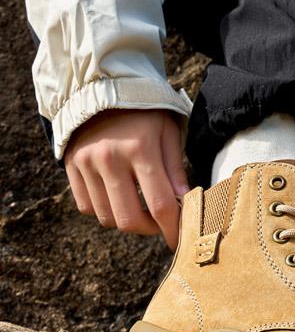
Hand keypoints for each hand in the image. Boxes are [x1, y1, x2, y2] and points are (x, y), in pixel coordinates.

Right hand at [64, 109, 189, 250]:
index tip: (180, 241)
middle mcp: (109, 158)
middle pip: (129, 219)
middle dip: (150, 230)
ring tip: (142, 208)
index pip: (160, 205)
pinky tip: (119, 197)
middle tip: (162, 225)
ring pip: (107, 217)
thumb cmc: (146, 114)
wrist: (104, 90)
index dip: (172, 229)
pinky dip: (105, 210)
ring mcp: (86, 163)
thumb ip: (176, 170)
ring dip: (128, 221)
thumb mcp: (169, 134)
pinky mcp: (70, 167)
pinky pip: (87, 207)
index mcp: (140, 149)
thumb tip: (187, 204)